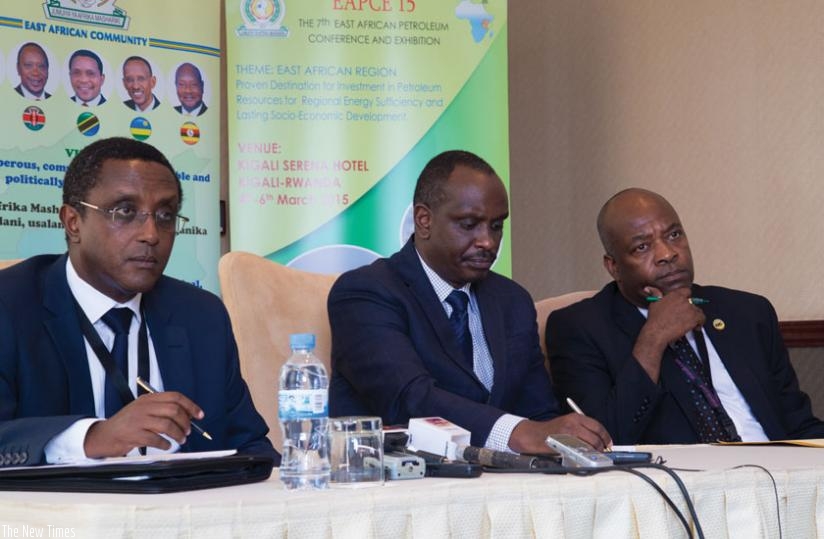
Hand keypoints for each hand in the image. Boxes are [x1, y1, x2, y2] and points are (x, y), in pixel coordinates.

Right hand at [83, 392, 203, 457]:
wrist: (104, 436)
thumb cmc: (127, 424)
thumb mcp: (143, 410)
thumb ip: (161, 410)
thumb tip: (188, 416)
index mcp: (148, 398)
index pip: (175, 397)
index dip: (190, 405)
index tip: (199, 415)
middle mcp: (143, 407)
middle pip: (173, 410)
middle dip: (185, 422)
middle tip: (188, 431)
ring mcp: (138, 420)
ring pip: (167, 425)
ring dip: (178, 434)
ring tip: (181, 439)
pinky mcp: (134, 435)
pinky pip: (156, 439)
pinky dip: (166, 444)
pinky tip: (167, 445)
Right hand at [508, 414, 611, 453]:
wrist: (535, 435)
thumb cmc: (552, 431)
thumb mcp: (568, 423)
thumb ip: (582, 428)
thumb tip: (598, 439)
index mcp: (576, 417)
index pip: (598, 426)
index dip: (606, 437)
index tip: (608, 443)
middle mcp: (574, 424)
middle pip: (596, 437)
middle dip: (601, 447)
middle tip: (602, 452)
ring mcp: (569, 434)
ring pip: (589, 446)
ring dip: (594, 452)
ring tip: (594, 456)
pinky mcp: (565, 444)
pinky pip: (580, 452)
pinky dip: (585, 456)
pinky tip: (584, 457)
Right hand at [633, 286, 705, 381]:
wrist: (657, 331)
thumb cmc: (654, 318)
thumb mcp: (653, 304)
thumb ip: (655, 295)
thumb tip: (649, 288)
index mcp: (675, 295)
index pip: (686, 291)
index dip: (686, 297)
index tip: (684, 303)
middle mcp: (684, 300)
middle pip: (693, 302)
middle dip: (690, 309)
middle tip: (685, 316)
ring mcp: (690, 309)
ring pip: (698, 311)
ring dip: (695, 316)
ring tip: (690, 323)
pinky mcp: (694, 318)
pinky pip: (702, 319)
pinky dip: (699, 323)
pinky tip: (695, 328)